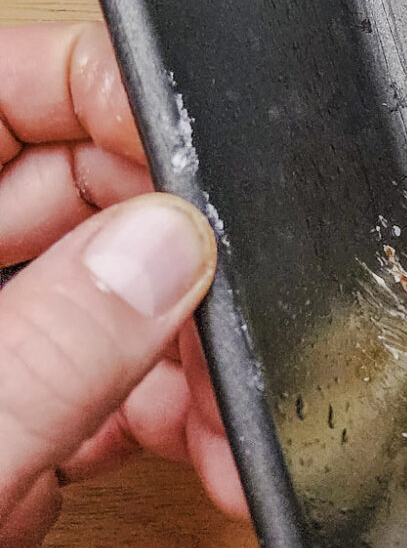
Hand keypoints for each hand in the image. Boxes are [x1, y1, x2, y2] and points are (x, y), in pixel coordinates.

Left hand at [0, 24, 247, 547]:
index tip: (187, 146)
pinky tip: (192, 454)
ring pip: (95, 292)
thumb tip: (164, 248)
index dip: (92, 92)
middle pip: (62, 190)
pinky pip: (93, 387)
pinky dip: (158, 417)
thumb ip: (41, 355)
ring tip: (219, 411)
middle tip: (224, 296)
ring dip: (179, 344)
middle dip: (164, 239)